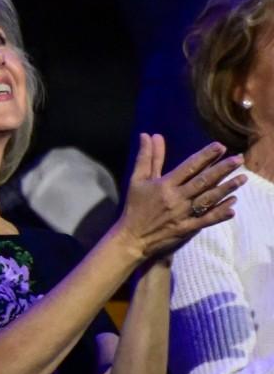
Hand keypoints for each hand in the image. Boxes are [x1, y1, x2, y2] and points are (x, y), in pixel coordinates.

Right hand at [107, 136, 242, 262]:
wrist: (131, 238)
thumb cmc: (134, 207)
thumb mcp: (137, 180)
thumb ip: (147, 157)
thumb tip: (148, 135)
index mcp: (164, 185)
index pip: (188, 167)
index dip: (205, 156)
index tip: (220, 146)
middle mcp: (176, 198)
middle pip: (203, 181)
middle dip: (222, 169)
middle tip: (239, 159)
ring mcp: (183, 214)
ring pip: (208, 199)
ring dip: (226, 188)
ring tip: (242, 178)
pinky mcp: (187, 228)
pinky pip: (207, 219)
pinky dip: (220, 212)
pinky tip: (233, 205)